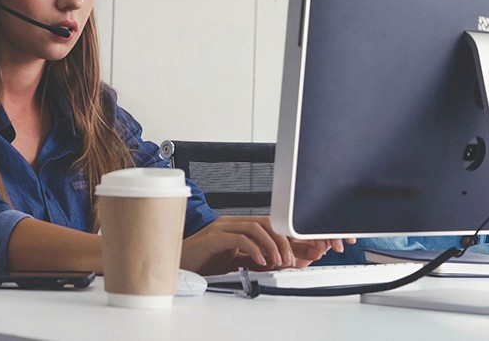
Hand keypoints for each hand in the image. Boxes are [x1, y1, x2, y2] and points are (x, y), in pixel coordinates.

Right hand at [180, 216, 354, 274]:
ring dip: (274, 245)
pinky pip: (239, 237)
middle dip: (289, 239)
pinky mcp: (213, 238)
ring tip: (281, 261)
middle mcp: (233, 223)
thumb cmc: (203, 263)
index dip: (295, 237)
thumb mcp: (238, 264)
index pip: (274, 227)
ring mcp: (222, 228)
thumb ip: (261, 261)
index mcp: (240, 227)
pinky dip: (254, 249)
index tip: (313, 248)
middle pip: (269, 222)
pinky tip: (261, 261)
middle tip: (299, 258)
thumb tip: (287, 262)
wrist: (176, 266)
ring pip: (257, 226)